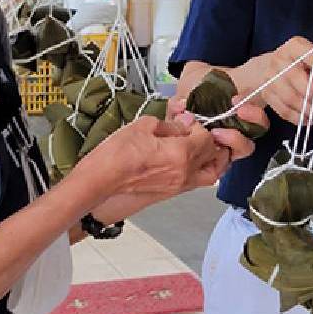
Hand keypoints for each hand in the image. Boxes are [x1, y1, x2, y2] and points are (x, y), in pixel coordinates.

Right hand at [80, 114, 249, 201]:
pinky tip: (188, 158)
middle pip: (212, 155)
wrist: (100, 180)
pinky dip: (200, 170)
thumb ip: (171, 124)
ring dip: (210, 158)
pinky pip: (197, 182)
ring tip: (199, 146)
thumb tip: (185, 123)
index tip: (186, 121)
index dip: (198, 125)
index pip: (207, 137)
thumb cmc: (117, 154)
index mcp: (181, 154)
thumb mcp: (144, 126)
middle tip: (192, 131)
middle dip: (206, 139)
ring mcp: (179, 186)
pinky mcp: (171, 192)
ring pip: (211, 173)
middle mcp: (185, 173)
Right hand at [236, 37, 312, 124]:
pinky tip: (307, 119)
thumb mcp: (311, 58)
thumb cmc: (298, 64)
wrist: (270, 68)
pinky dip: (297, 117)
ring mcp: (270, 77)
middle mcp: (280, 59)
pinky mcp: (266, 94)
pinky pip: (282, 109)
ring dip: (307, 109)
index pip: (311, 55)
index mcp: (294, 46)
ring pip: (289, 96)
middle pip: (296, 77)